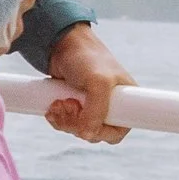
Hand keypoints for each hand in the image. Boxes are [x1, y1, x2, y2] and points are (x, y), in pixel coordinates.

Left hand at [41, 21, 133, 143]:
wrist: (61, 44)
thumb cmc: (86, 58)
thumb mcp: (98, 82)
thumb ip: (97, 111)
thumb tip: (87, 135)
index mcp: (126, 100)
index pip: (118, 132)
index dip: (101, 132)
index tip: (87, 121)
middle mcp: (110, 105)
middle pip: (94, 133)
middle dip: (77, 124)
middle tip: (69, 105)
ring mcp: (90, 106)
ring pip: (78, 130)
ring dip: (65, 121)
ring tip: (59, 102)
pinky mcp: (74, 105)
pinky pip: (66, 124)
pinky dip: (57, 118)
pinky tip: (52, 105)